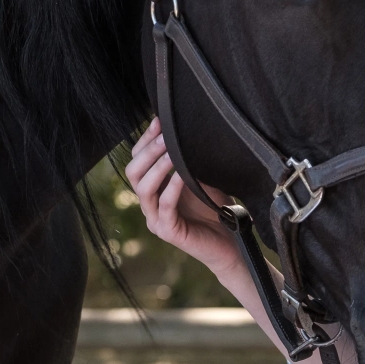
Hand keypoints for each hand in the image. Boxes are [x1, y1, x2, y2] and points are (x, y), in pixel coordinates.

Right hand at [123, 119, 238, 272]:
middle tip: (165, 137)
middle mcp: (149, 204)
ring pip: (144, 189)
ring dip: (157, 167)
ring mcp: (156, 219)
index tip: (159, 121)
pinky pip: (165, 206)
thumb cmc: (216, 208)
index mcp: (154, 190)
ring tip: (172, 151)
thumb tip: (186, 130)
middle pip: (133, 172)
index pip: (138, 160)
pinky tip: (182, 174)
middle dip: (148, 151)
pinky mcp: (168, 232)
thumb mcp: (201, 177)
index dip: (145, 140)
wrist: (231, 242)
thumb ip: (189, 160)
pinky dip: (172, 187)